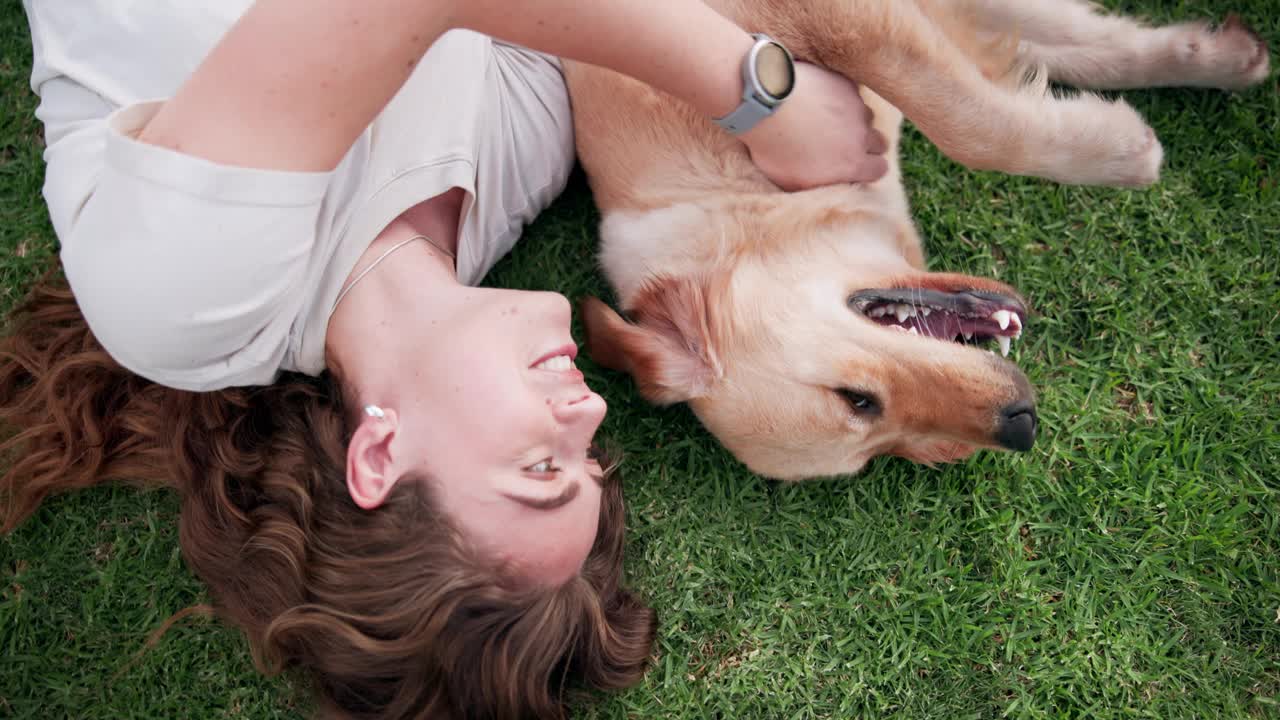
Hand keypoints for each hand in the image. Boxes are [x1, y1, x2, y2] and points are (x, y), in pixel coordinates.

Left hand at [739, 62, 888, 190]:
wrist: (766, 104)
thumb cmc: (773, 148)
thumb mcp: (790, 181)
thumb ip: (817, 183)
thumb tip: (824, 183)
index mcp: (852, 164)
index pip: (879, 169)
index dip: (869, 168)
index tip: (854, 166)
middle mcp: (861, 135)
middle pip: (880, 142)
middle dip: (867, 145)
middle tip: (844, 143)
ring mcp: (855, 105)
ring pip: (866, 115)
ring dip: (854, 118)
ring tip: (828, 118)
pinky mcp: (845, 82)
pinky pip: (851, 90)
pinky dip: (840, 95)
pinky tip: (819, 97)